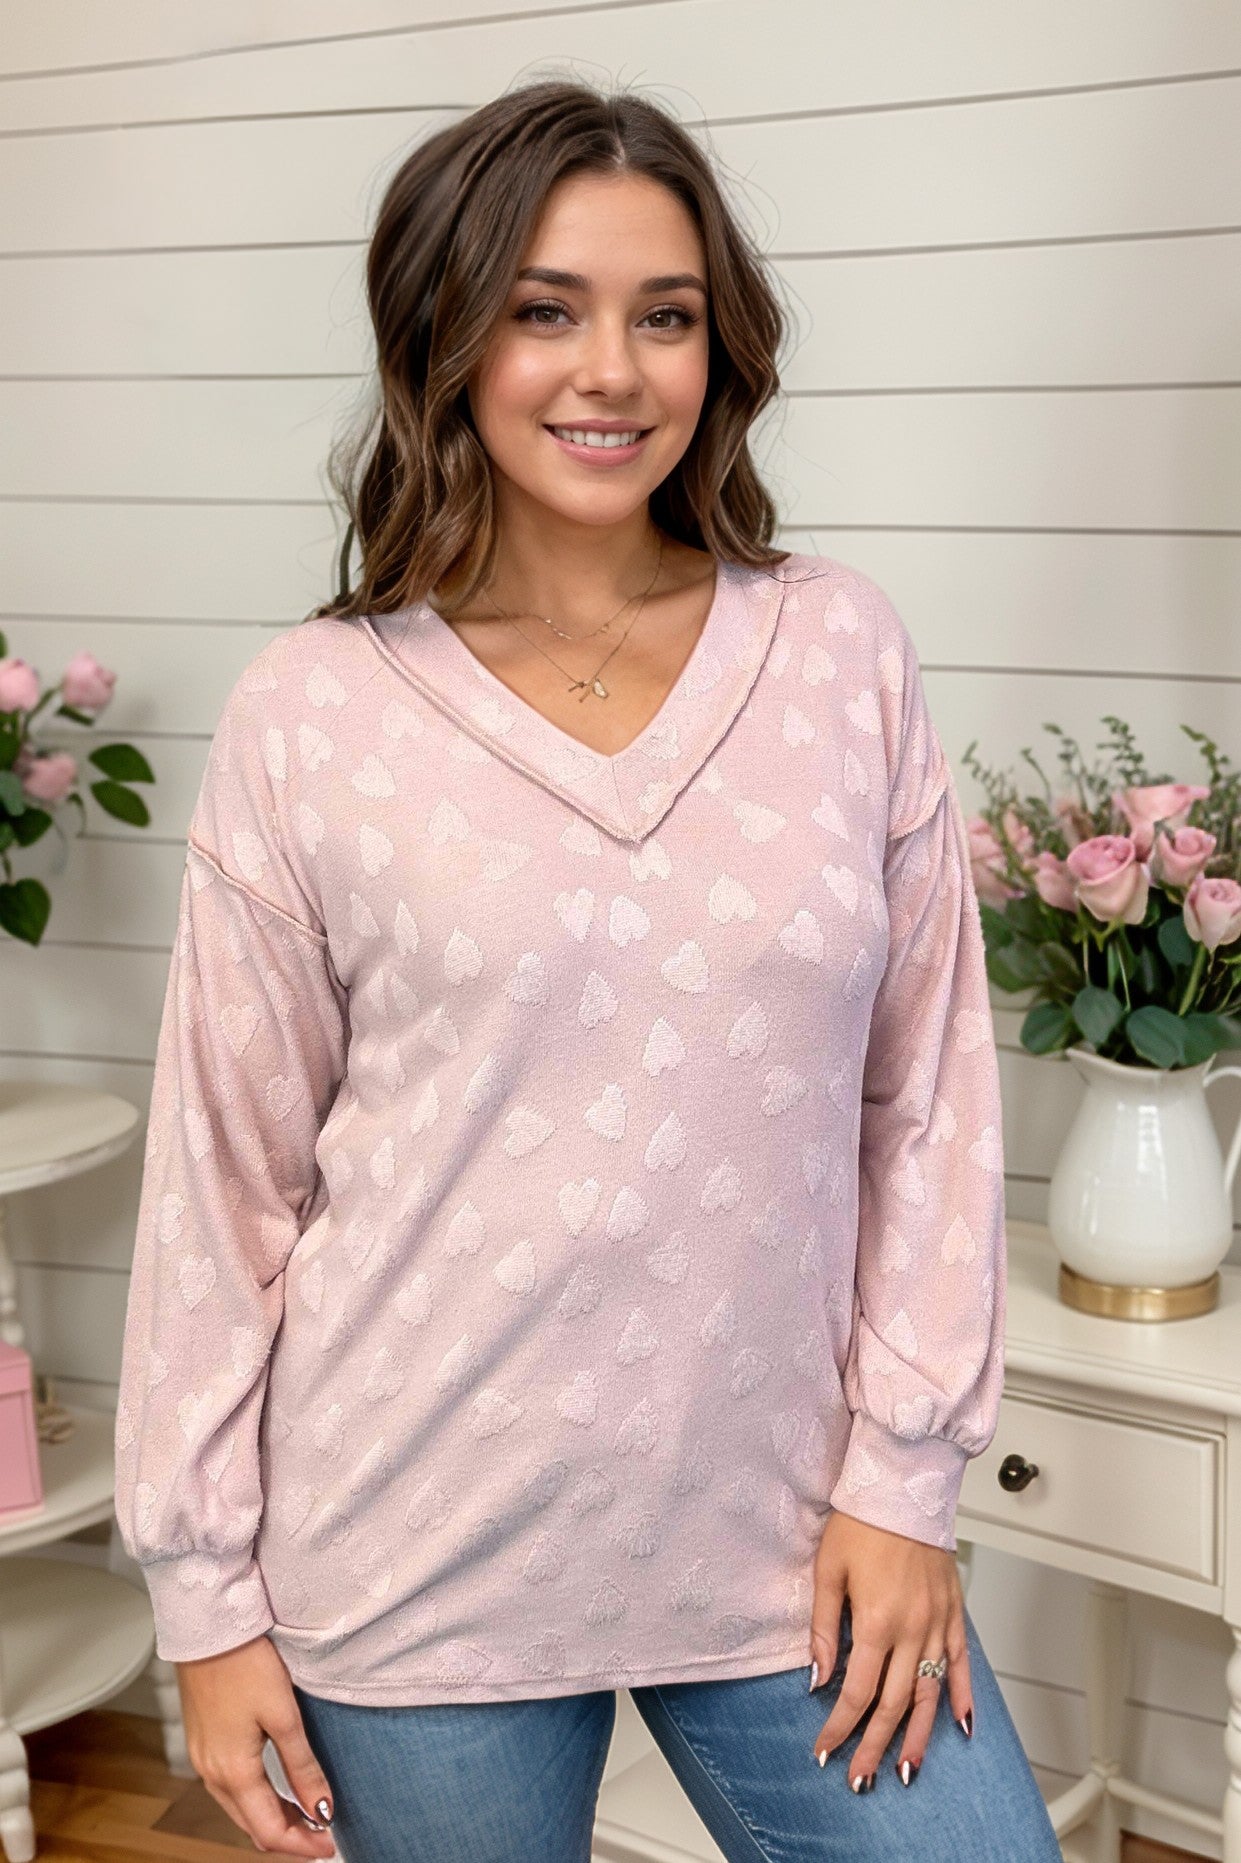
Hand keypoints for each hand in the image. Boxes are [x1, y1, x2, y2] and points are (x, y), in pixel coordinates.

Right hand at [176, 1633, 336, 1855]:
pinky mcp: (201, 1743)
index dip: (302, 1846)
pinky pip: (228, 1789)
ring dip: (271, 1819)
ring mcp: (202, 1759)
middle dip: (288, 1837)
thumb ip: (302, 1768)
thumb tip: (322, 1810)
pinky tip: (274, 1790)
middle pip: (252, 1826)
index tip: (330, 1847)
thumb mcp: (284, 1715)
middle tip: (323, 1836)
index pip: (269, 1831)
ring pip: (239, 1810)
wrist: (208, 1628)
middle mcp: (211, 1774)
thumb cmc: (246, 1663)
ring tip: (307, 1815)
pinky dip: (254, 1800)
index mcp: (232, 1772)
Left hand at [808, 1509, 971, 1790]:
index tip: (826, 1749)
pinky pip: (961, 1663)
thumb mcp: (828, 1570)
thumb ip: (824, 1628)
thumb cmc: (861, 1522)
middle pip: (894, 1703)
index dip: (840, 1725)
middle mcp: (912, 1629)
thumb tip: (818, 1678)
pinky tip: (961, 1727)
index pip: (857, 1690)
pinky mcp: (954, 1612)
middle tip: (862, 1779)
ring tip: (906, 1770)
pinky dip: (962, 1697)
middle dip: (875, 1745)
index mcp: (877, 1620)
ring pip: (930, 1693)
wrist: (903, 1487)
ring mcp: (938, 1623)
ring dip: (919, 1737)